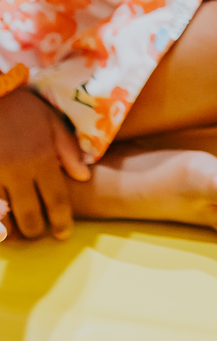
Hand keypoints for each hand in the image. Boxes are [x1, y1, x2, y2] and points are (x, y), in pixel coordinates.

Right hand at [0, 86, 90, 238]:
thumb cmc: (22, 107)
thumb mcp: (52, 121)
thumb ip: (69, 150)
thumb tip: (84, 176)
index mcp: (40, 158)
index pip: (56, 199)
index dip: (61, 221)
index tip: (63, 233)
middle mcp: (17, 170)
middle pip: (29, 214)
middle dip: (35, 230)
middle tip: (40, 232)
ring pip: (3, 215)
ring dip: (12, 227)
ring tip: (18, 230)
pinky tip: (1, 218)